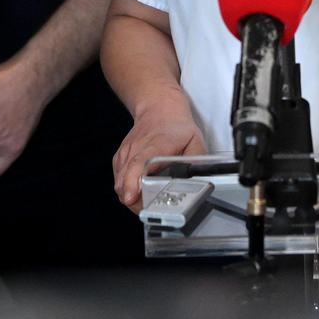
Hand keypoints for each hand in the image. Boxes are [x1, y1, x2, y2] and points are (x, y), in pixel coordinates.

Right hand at [111, 93, 204, 211]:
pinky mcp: (120, 160)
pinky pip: (119, 182)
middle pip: (125, 180)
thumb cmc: (176, 126)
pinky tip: (140, 191)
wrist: (159, 109)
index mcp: (154, 145)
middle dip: (135, 202)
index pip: (138, 164)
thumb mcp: (195, 141)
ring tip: (148, 203)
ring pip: (120, 185)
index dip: (133, 182)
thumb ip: (197, 163)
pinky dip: (127, 191)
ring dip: (132, 199)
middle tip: (152, 209)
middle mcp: (135, 150)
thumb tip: (199, 181)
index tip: (132, 196)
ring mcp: (125, 155)